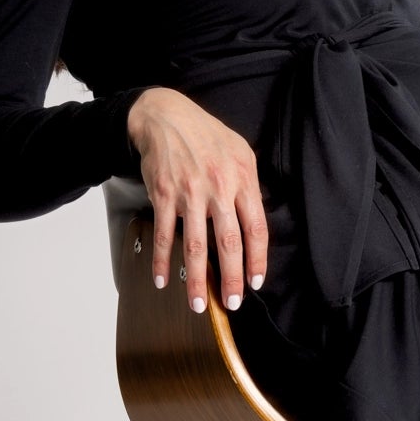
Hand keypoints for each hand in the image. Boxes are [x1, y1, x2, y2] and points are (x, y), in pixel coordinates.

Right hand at [126, 88, 267, 311]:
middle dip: (232, 278)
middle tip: (233, 303)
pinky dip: (163, 261)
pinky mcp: (164, 195)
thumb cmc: (206, 135)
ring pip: (195, 246)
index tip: (256, 283)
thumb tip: (254, 221)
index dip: (257, 260)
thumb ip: (248, 186)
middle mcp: (218, 189)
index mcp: (242, 180)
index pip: (256, 228)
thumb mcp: (240, 152)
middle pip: (229, 243)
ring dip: (196, 280)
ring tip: (198, 304)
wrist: (166, 116)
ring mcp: (189, 194)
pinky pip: (165, 235)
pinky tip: (163, 279)